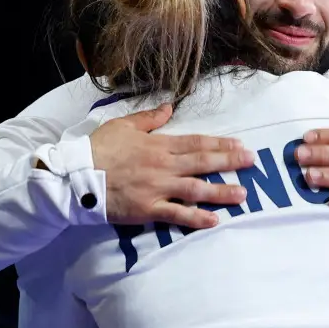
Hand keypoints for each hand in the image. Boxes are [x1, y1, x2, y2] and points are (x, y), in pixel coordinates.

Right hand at [91, 103, 253, 228]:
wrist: (76, 174)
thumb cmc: (98, 148)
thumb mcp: (123, 125)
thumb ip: (149, 118)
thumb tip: (169, 107)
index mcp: (158, 144)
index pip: (196, 142)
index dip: (220, 143)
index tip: (240, 144)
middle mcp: (164, 165)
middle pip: (203, 162)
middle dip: (230, 162)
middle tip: (252, 162)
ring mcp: (157, 188)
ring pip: (196, 189)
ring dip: (221, 191)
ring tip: (243, 194)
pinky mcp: (148, 209)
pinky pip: (177, 214)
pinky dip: (196, 218)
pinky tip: (214, 220)